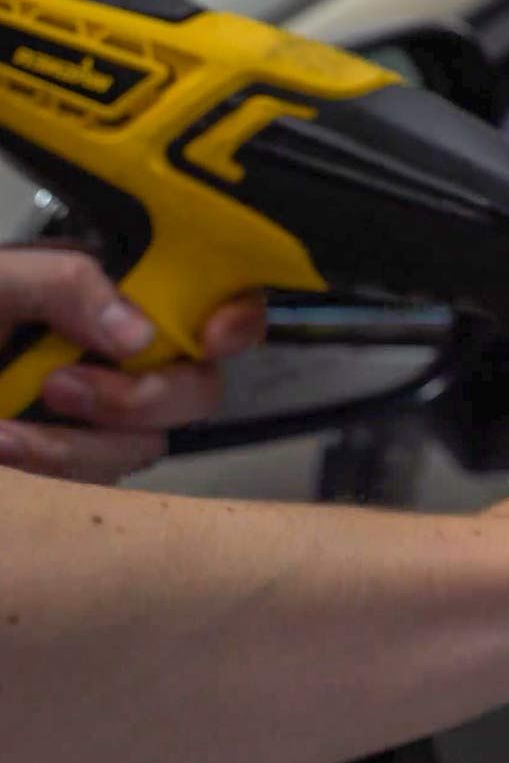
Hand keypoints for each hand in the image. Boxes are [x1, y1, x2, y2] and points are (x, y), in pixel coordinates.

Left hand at [0, 249, 266, 483]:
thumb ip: (64, 280)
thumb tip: (141, 331)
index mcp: (106, 293)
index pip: (207, 299)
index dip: (231, 317)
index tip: (211, 335)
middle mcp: (114, 354)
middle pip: (196, 384)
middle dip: (141, 396)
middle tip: (64, 389)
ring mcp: (94, 415)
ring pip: (147, 444)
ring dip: (75, 444)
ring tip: (4, 432)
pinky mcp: (69, 467)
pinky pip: (99, 482)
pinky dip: (51, 469)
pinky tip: (5, 451)